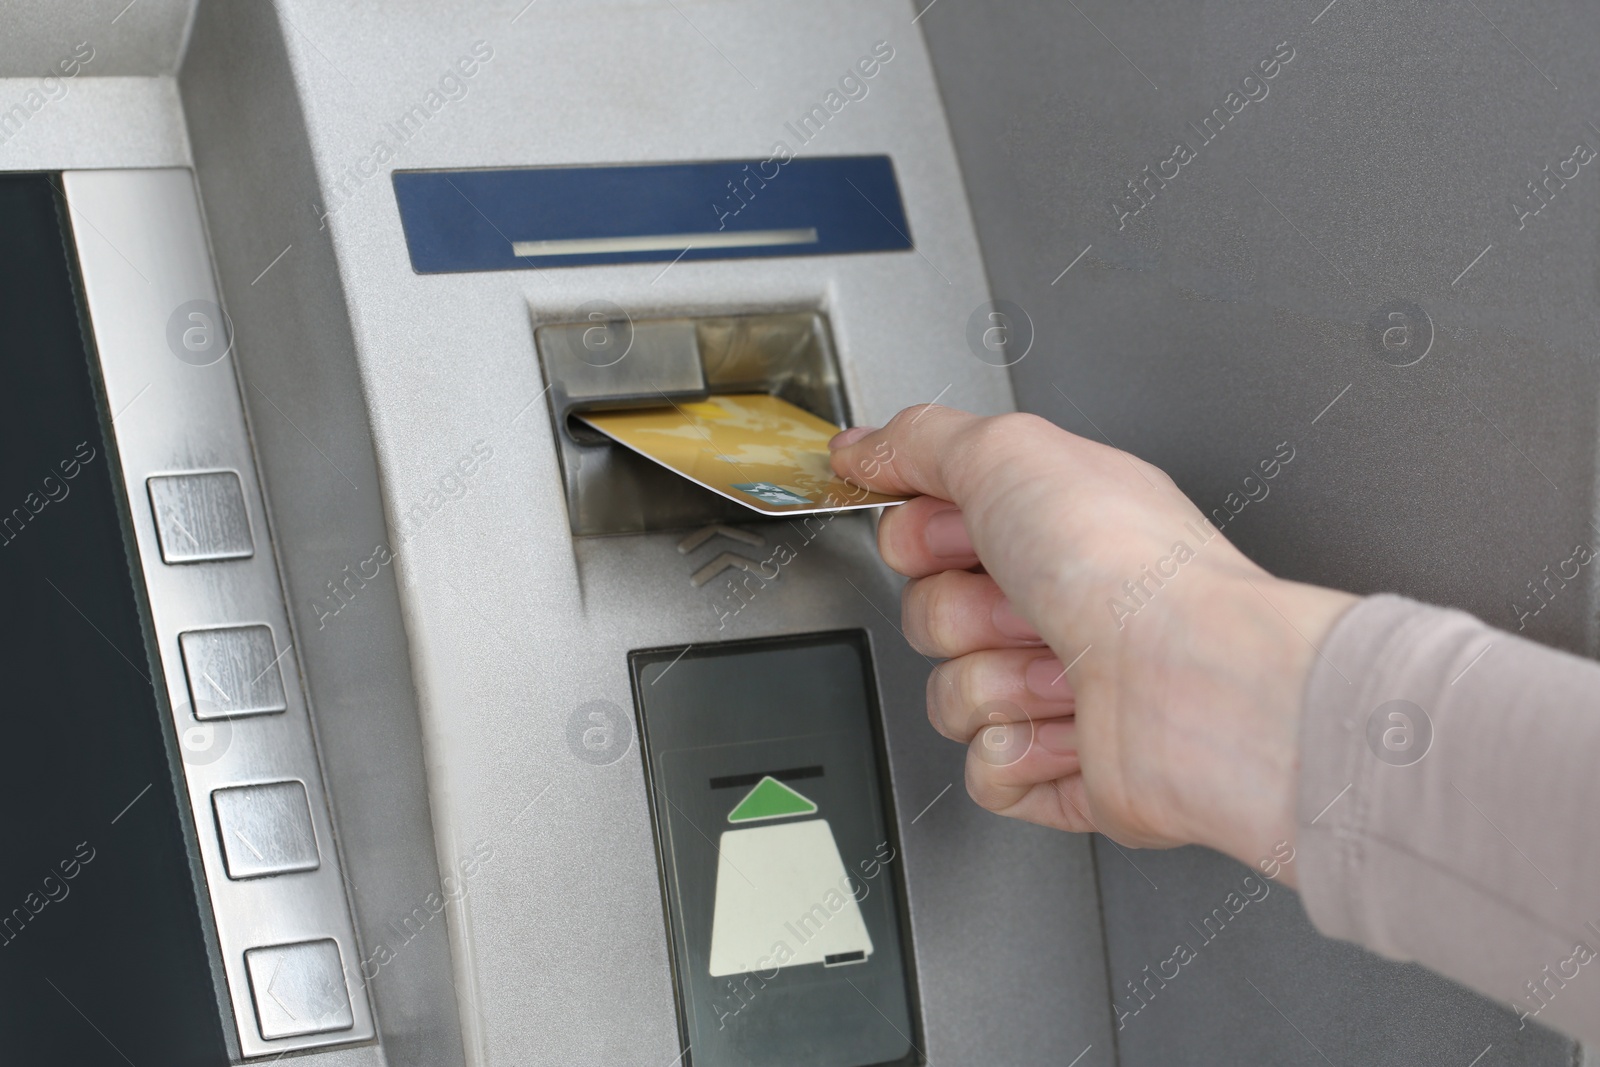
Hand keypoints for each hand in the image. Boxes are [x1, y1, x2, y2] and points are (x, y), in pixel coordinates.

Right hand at [830, 407, 1355, 875]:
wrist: (1194, 685)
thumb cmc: (1130, 569)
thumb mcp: (1008, 453)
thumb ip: (920, 440)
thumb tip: (862, 445)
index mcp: (1051, 522)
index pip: (928, 530)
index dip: (922, 537)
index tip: (957, 536)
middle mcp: (1060, 601)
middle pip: (927, 616)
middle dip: (961, 614)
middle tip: (1024, 603)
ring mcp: (1063, 687)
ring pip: (948, 696)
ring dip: (994, 683)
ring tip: (1063, 668)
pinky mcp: (1068, 765)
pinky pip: (982, 769)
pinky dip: (1017, 752)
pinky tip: (1070, 727)